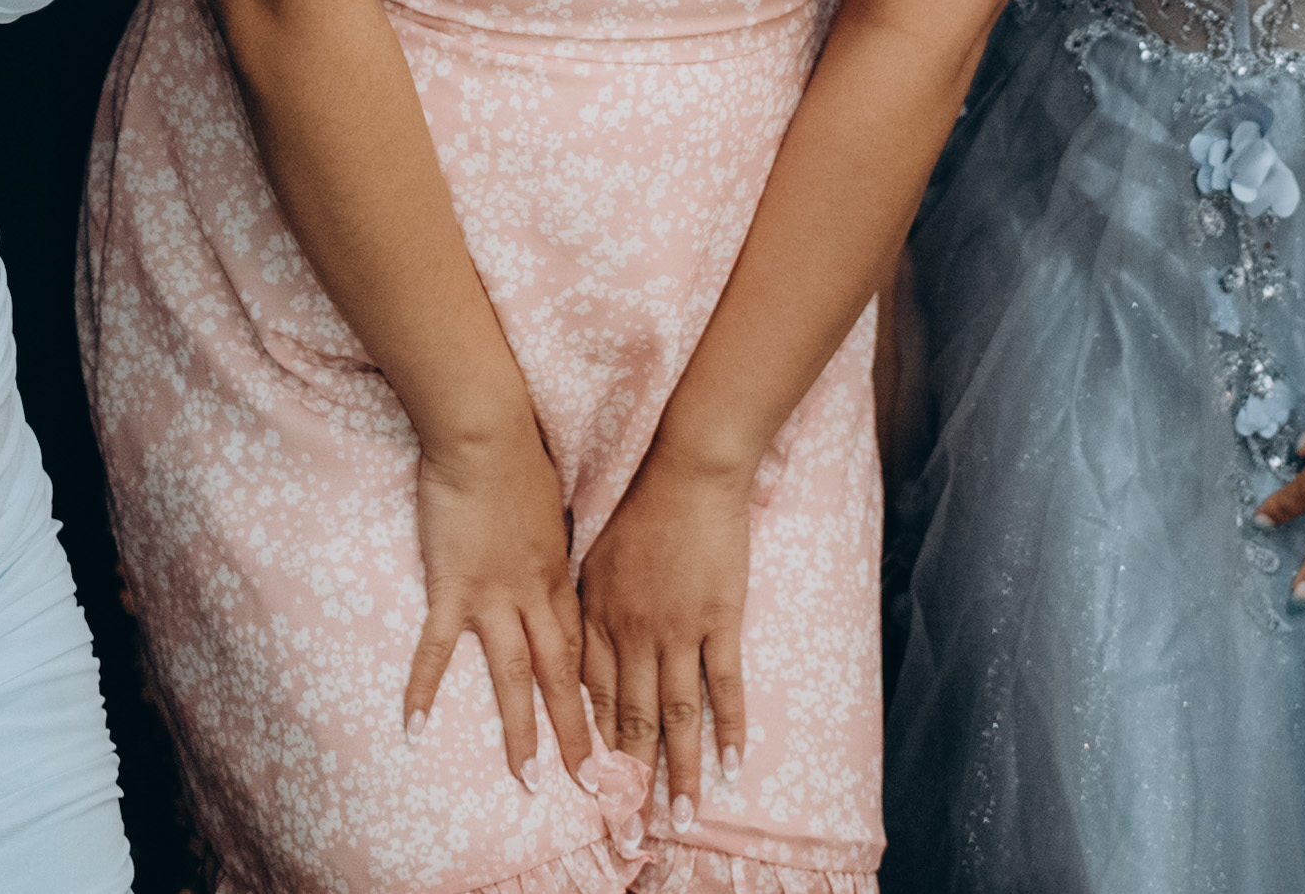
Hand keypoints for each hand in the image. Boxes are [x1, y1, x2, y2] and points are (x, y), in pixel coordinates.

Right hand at [405, 420, 596, 786]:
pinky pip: (437, 649)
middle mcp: (534, 596)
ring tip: (529, 780)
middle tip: (597, 786)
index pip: (584, 651)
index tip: (615, 735)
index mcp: (561, 578)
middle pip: (563, 677)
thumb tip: (557, 556)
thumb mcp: (554, 504)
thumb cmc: (520, 455)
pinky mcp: (452, 587)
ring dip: (523, 729)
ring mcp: (493, 596)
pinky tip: (413, 729)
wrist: (487, 429)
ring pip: (515, 675)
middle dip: (580, 734)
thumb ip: (555, 542)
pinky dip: (425, 689)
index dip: (599, 697)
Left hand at [577, 445, 758, 810]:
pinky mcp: (719, 618)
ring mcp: (677, 630)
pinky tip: (732, 765)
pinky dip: (729, 727)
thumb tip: (572, 652)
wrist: (688, 469)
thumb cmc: (639, 509)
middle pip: (630, 724)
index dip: (594, 752)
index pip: (591, 703)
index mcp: (597, 621)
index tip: (594, 797)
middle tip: (632, 834)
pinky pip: (723, 684)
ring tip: (683, 820)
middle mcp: (632, 635)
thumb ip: (584, 610)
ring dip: (679, 772)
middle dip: (630, 784)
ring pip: (675, 716)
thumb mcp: (592, 559)